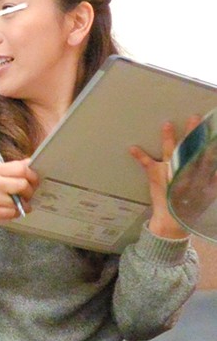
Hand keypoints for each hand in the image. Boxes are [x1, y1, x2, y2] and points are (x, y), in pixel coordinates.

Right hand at [0, 160, 38, 237]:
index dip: (33, 175)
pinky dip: (15, 213)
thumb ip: (9, 169)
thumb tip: (30, 164)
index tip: (34, 180)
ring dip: (23, 205)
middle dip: (30, 191)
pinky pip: (13, 213)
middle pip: (23, 185)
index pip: (21, 168)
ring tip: (18, 204)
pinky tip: (10, 210)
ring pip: (19, 201)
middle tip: (28, 194)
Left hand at [129, 116, 201, 238]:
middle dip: (192, 133)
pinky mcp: (156, 177)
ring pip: (171, 152)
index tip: (211, 130)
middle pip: (191, 149)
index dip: (209, 143)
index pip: (207, 156)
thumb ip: (213, 180)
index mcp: (200, 175)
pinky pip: (147, 164)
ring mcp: (170, 173)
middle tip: (194, 117)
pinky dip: (139, 156)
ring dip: (168, 138)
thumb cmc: (190, 207)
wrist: (173, 223)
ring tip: (166, 124)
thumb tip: (216, 170)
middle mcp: (186, 171)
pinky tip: (132, 148)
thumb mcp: (207, 194)